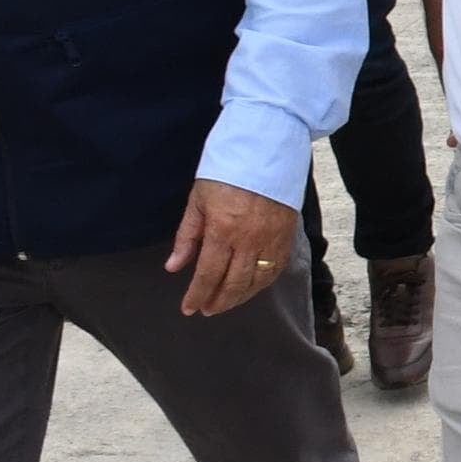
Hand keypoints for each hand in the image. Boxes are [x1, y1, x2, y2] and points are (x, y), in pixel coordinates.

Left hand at [165, 178, 301, 318]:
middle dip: (218, 301)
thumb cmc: (226, 173)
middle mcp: (248, 240)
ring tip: (226, 303)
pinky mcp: (286, 236)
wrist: (266, 152)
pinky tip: (252, 288)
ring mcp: (270, 240)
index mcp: (222, 230)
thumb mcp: (198, 201)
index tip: (188, 308)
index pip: (208, 274)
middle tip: (207, 310)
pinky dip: (262, 284)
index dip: (197, 295)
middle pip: (233, 283)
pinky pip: (275, 269)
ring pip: (256, 281)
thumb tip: (174, 267)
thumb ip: (187, 237)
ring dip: (239, 297)